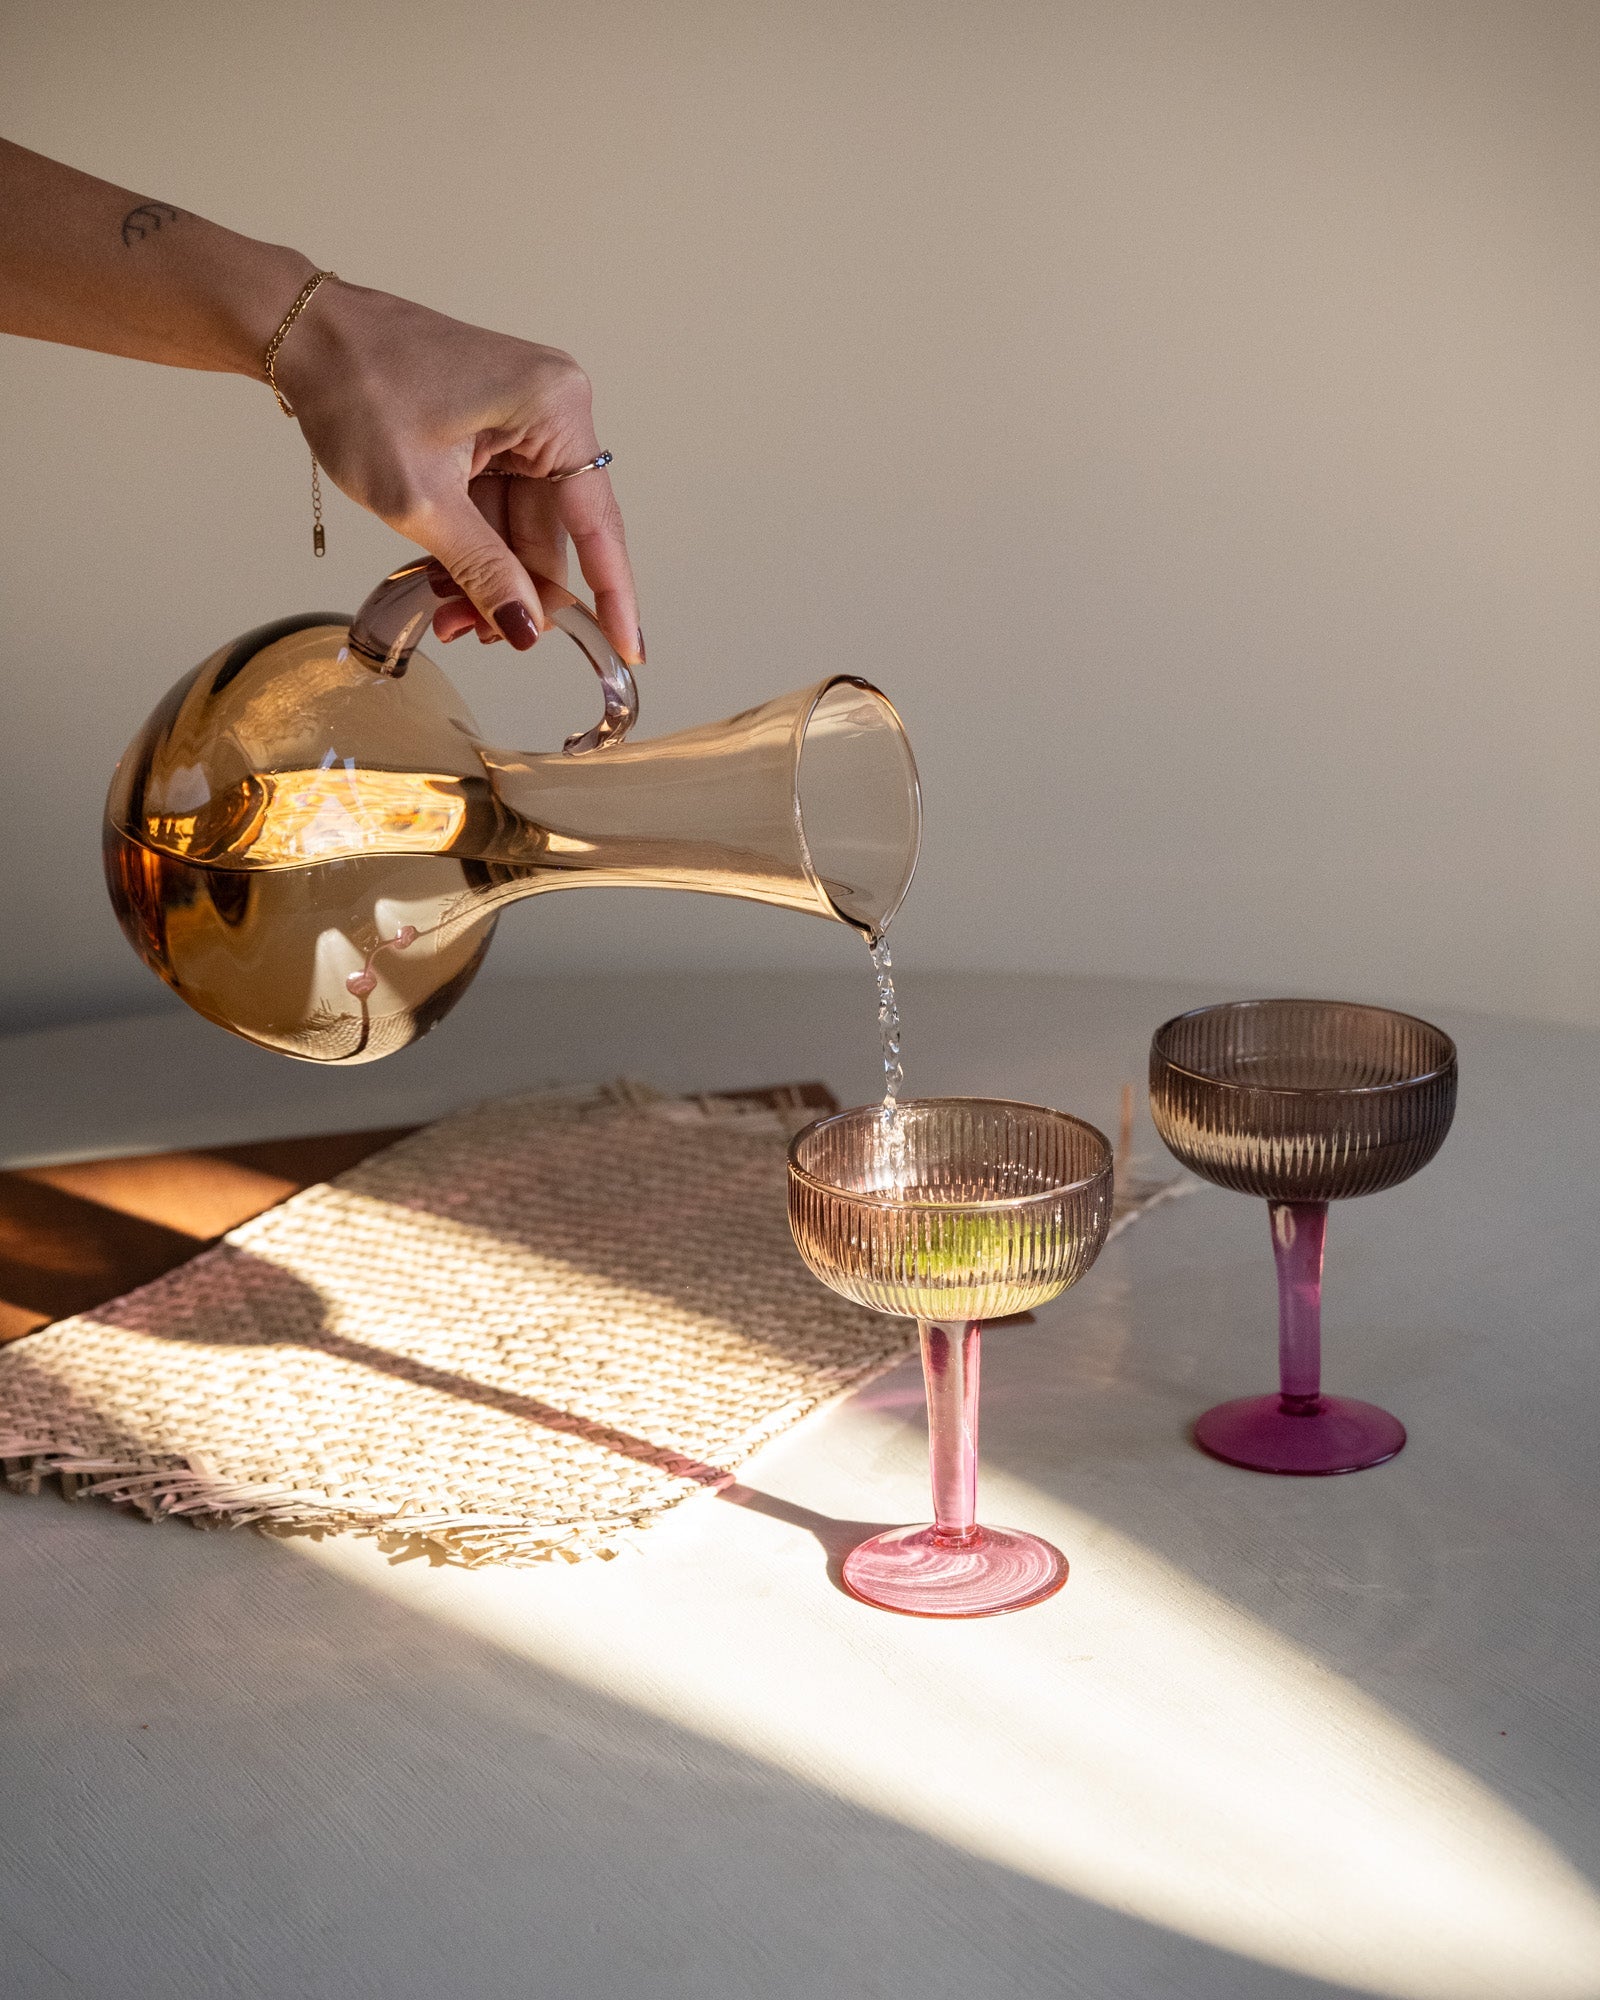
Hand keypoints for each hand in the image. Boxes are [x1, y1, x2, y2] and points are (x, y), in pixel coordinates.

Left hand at [272, 279, 641, 661]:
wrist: (301, 334)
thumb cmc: (355, 389)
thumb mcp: (420, 500)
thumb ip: (482, 570)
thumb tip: (524, 628)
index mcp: (553, 409)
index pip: (597, 524)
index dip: (610, 596)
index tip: (626, 651)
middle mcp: (551, 407)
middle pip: (555, 529)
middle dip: (519, 589)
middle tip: (479, 637)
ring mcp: (521, 415)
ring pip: (522, 522)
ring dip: (489, 573)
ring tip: (448, 615)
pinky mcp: (492, 424)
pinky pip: (498, 500)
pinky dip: (474, 542)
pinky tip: (445, 579)